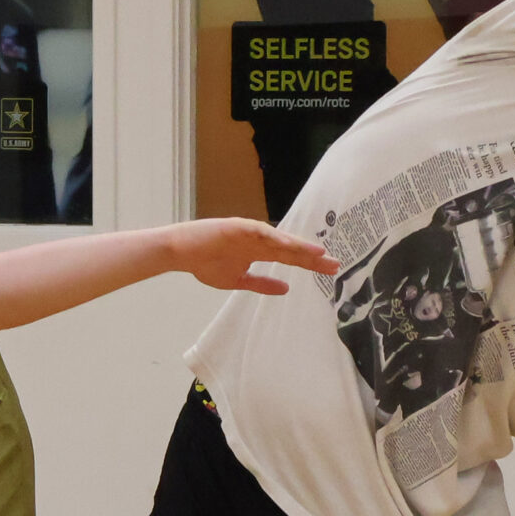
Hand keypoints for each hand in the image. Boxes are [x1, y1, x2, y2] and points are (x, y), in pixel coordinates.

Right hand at [166, 218, 337, 292]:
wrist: (180, 252)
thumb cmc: (205, 263)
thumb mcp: (238, 280)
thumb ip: (262, 283)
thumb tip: (286, 288)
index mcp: (260, 252)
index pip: (291, 258)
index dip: (310, 264)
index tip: (330, 270)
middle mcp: (259, 240)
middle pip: (291, 249)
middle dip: (312, 256)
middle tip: (335, 264)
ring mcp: (250, 232)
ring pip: (280, 239)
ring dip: (299, 246)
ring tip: (319, 253)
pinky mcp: (237, 227)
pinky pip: (260, 232)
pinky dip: (275, 237)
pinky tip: (289, 244)